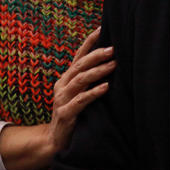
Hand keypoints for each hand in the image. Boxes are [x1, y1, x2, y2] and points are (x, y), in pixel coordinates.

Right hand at [0, 28, 115, 169]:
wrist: (55, 141)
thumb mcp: (79, 94)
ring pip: (80, 80)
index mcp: (66, 79)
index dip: (89, 42)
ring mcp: (62, 99)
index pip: (78, 55)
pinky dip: (93, 93)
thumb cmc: (73, 115)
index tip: (102, 28)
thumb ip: (88, 80)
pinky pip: (80, 101)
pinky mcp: (65, 114)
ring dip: (98, 71)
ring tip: (113, 65)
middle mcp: (62, 85)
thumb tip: (111, 63)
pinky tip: (105, 88)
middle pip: (79, 65)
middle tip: (113, 49)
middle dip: (96, 55)